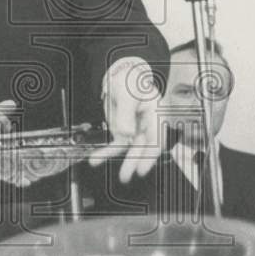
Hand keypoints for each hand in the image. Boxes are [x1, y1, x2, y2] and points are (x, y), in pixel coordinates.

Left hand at [88, 57, 161, 181]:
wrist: (120, 78)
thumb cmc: (129, 81)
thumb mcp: (126, 94)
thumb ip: (126, 113)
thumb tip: (127, 133)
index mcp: (156, 113)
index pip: (158, 135)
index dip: (153, 151)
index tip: (146, 163)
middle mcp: (148, 124)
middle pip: (145, 146)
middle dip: (139, 161)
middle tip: (134, 173)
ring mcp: (136, 130)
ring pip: (131, 149)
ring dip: (126, 163)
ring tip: (123, 177)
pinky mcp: (123, 132)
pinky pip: (115, 145)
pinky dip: (106, 153)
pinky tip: (96, 160)